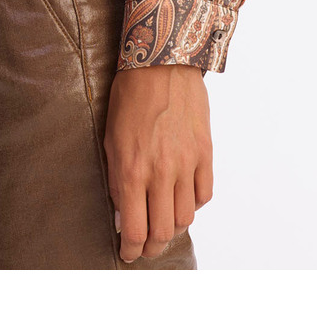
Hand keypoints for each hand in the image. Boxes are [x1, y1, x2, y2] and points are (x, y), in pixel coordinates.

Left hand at [103, 64, 212, 262]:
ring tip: (164, 224)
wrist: (162, 63)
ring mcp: (187, 164)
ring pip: (186, 217)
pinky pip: (204, 194)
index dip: (130, 250)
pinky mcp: (205, 153)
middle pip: (163, 232)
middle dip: (152, 247)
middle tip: (145, 246)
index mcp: (133, 171)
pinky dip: (194, 204)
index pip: (134, 230)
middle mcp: (162, 173)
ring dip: (174, 227)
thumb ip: (118, 180)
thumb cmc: (129, 97)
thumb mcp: (111, 139)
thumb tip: (122, 215)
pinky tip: (183, 199)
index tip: (127, 254)